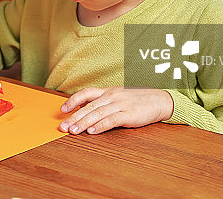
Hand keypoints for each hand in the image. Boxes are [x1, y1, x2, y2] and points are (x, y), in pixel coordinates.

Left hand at [59, 87, 173, 134]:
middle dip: (74, 117)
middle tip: (63, 127)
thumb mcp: (118, 97)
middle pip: (89, 106)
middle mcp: (112, 96)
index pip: (86, 93)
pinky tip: (93, 131)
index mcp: (108, 92)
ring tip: (74, 131)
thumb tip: (85, 109)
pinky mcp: (129, 114)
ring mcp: (120, 104)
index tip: (62, 109)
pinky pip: (112, 120)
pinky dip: (101, 126)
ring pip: (98, 113)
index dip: (73, 101)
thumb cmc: (137, 100)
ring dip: (84, 123)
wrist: (160, 100)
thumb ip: (103, 102)